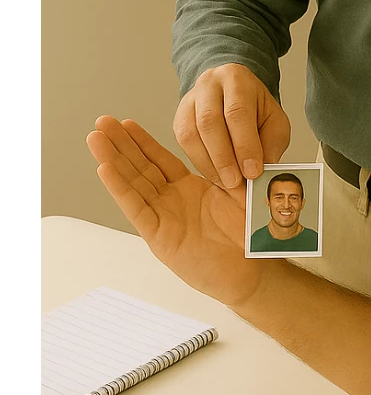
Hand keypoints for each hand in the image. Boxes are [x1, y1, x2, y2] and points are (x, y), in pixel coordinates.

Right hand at [86, 116, 266, 308]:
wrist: (252, 272)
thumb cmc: (247, 238)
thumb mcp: (239, 194)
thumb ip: (228, 170)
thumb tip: (228, 141)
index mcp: (189, 190)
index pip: (160, 160)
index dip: (143, 141)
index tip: (126, 122)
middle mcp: (172, 202)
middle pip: (140, 168)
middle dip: (120, 144)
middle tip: (101, 122)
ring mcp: (163, 219)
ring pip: (132, 184)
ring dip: (112, 160)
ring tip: (95, 139)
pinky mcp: (160, 238)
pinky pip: (137, 209)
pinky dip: (120, 189)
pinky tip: (105, 169)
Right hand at [173, 63, 289, 190]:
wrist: (235, 94)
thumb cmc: (256, 109)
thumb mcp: (274, 121)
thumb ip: (270, 144)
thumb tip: (258, 173)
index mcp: (237, 80)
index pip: (238, 112)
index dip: (244, 144)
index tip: (252, 171)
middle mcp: (209, 85)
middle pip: (209, 122)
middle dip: (224, 158)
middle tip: (236, 183)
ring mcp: (190, 100)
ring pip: (191, 134)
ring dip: (209, 164)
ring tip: (227, 184)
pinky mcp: (179, 118)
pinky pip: (184, 143)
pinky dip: (200, 163)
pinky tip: (215, 175)